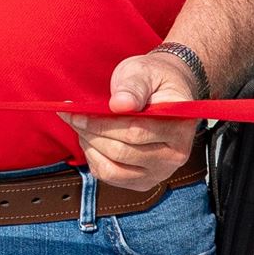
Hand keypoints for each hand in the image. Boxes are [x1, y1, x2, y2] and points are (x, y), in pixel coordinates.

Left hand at [64, 50, 200, 190]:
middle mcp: (175, 156)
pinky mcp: (143, 181)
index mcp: (181, 128)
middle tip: (72, 117)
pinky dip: (94, 159)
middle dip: (91, 134)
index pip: (135, 132)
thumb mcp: (143, 73)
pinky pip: (110, 177)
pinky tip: (91, 140)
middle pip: (122, 152)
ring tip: (82, 127)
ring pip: (113, 170)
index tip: (76, 112)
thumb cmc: (152, 81)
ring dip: (90, 147)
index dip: (101, 124)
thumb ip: (133, 87)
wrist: (163, 94)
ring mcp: (160, 172)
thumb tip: (120, 104)